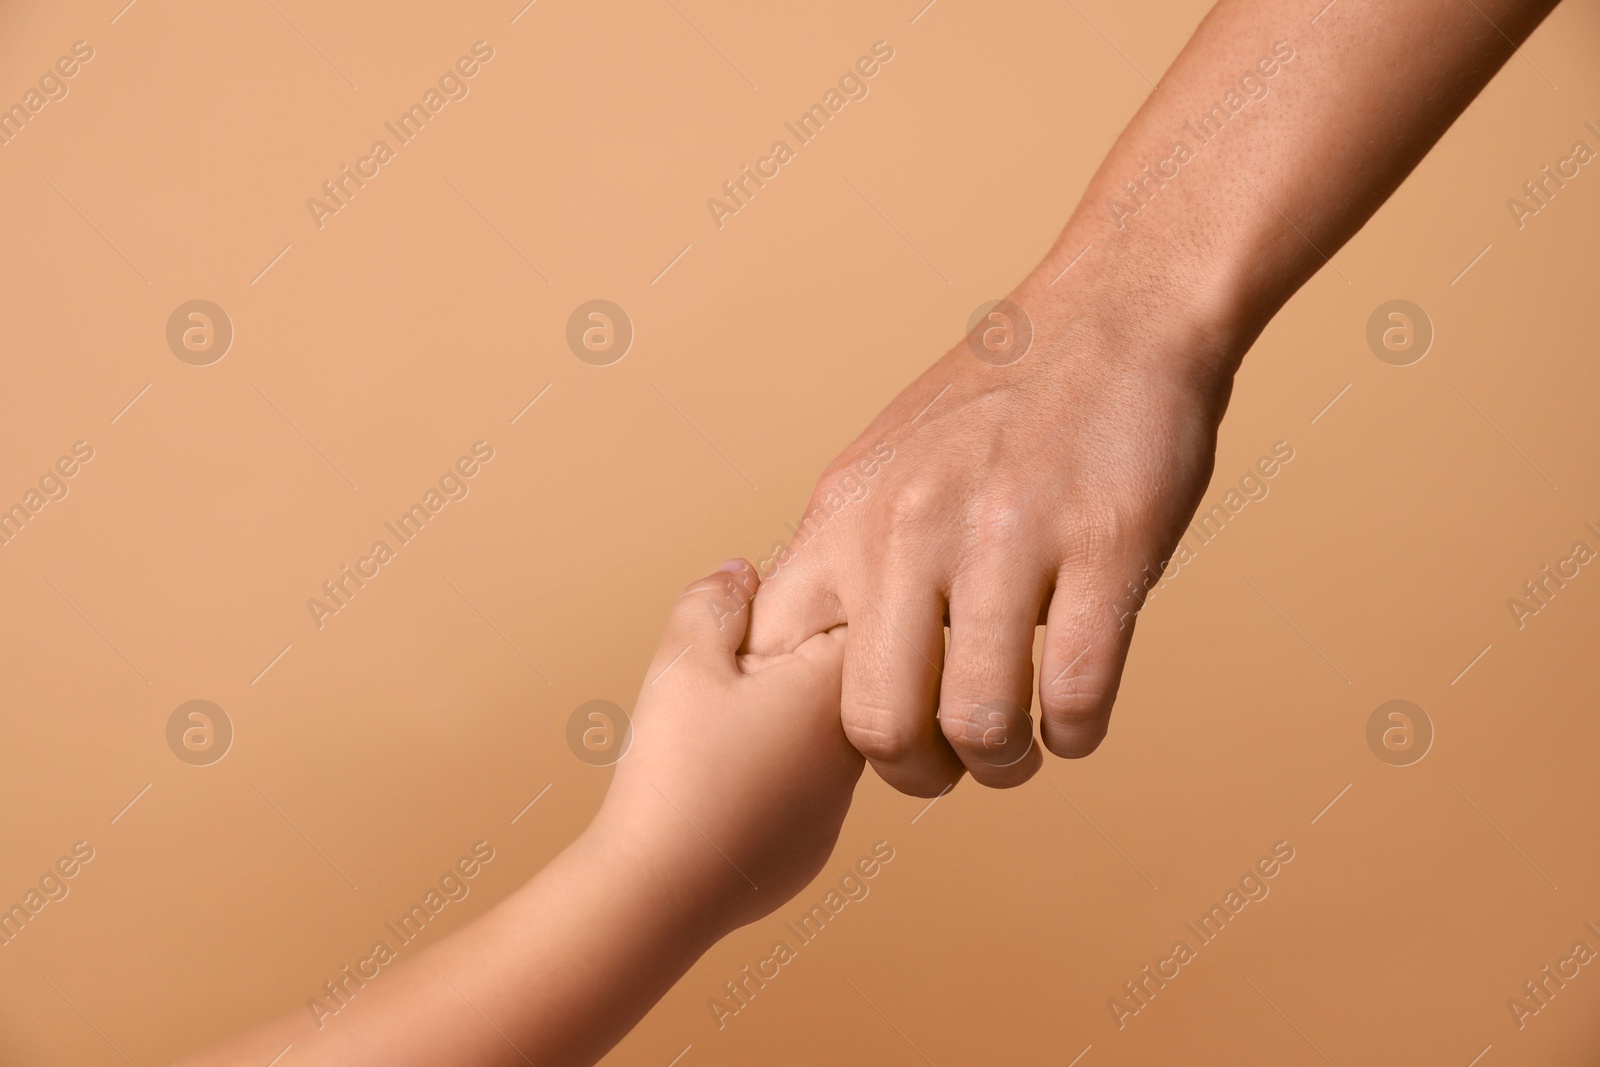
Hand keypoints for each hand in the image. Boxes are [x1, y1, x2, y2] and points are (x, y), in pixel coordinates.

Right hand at [593, 561, 863, 936]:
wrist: (658, 893)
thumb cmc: (677, 771)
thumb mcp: (684, 661)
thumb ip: (715, 603)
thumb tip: (743, 572)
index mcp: (837, 691)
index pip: (853, 618)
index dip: (799, 609)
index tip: (754, 629)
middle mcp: (855, 751)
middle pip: (832, 680)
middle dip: (780, 669)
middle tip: (720, 683)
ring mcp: (835, 808)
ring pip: (812, 740)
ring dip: (772, 726)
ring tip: (707, 741)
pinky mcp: (807, 850)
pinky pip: (793, 794)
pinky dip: (760, 782)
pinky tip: (712, 789)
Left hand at [745, 281, 1232, 795]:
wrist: (1113, 312)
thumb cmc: (998, 403)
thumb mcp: (883, 464)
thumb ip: (844, 553)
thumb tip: (803, 654)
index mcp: (844, 514)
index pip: (779, 662)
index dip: (815, 725)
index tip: (866, 728)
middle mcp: (907, 529)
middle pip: (876, 722)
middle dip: (916, 772)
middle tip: (949, 765)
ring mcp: (1005, 538)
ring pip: (978, 722)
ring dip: (1003, 764)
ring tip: (1018, 749)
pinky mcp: (1102, 547)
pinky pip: (1075, 693)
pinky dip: (1075, 732)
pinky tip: (1075, 718)